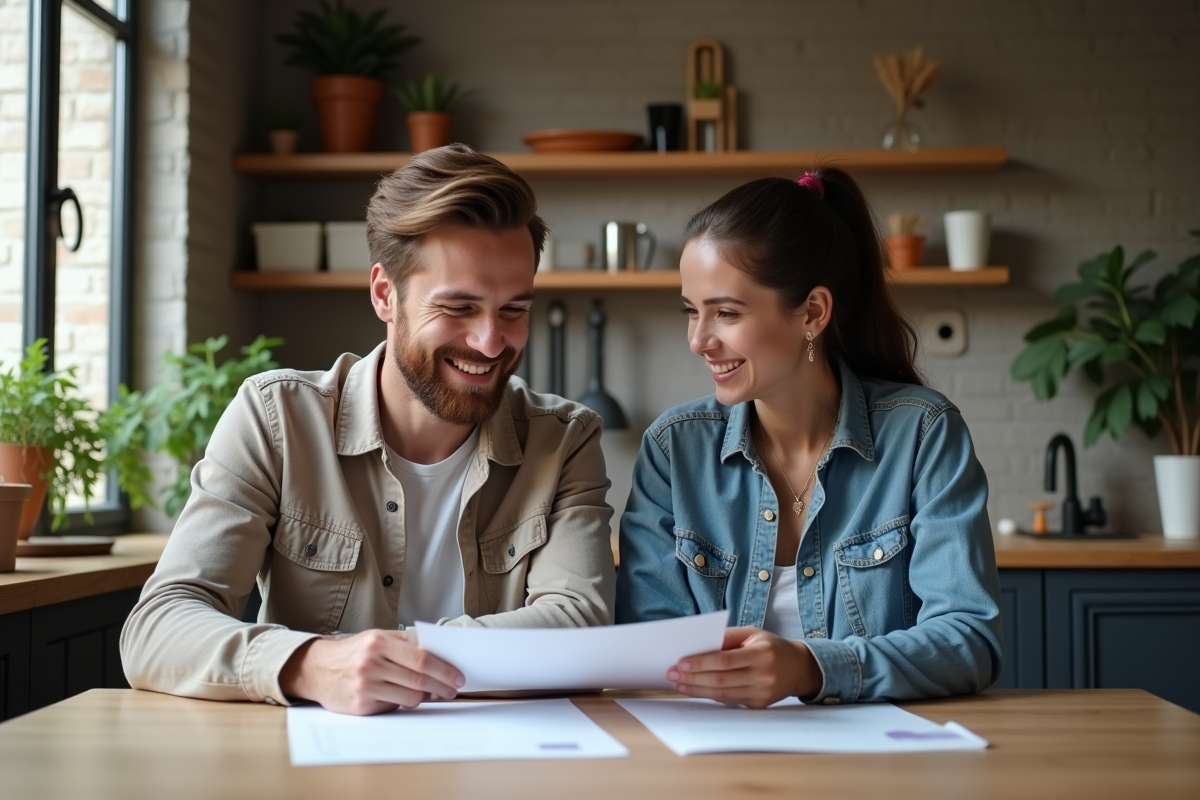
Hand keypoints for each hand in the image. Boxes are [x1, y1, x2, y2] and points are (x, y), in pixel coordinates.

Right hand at [279, 629, 463, 714]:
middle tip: (453, 689)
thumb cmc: (353, 652)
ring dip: (426, 697)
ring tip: (432, 693)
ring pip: (410, 696)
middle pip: (419, 679)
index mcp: (379, 642)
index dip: (444, 669)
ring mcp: (365, 685)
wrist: (317, 669)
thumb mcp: (376, 638)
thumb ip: (405, 645)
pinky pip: (394, 706)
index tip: (458, 676)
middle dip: (442, 686)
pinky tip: (407, 697)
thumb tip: (439, 657)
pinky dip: (405, 702)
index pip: (422, 658)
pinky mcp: (361, 705)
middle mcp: (371, 663)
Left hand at [667, 627, 821, 708]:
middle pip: (720, 680)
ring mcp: (762, 693)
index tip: (680, 662)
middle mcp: (763, 675)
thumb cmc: (770, 646)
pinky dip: (709, 696)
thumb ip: (726, 637)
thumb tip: (699, 643)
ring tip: (678, 683)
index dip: (701, 663)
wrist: (799, 668)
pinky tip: (695, 690)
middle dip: (692, 678)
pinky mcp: (758, 705)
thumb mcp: (752, 633)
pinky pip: (729, 701)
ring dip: (696, 689)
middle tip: (671, 674)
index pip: (725, 661)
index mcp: (761, 654)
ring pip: (722, 694)